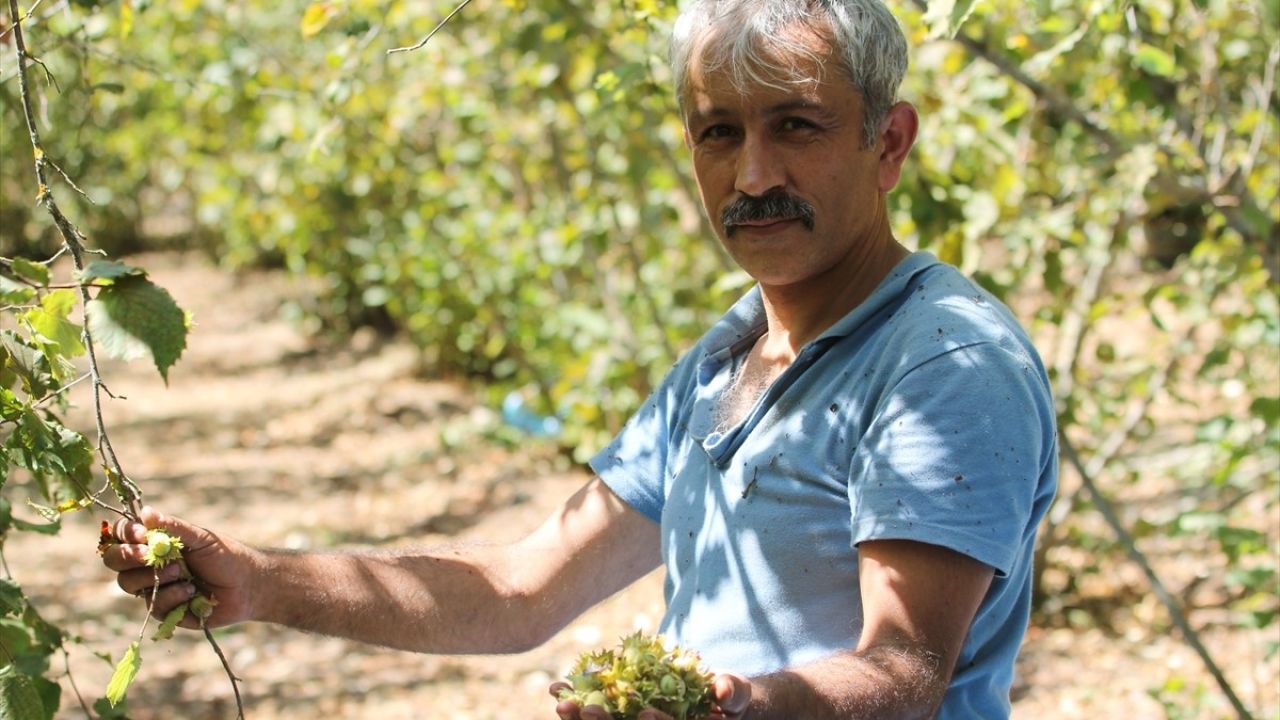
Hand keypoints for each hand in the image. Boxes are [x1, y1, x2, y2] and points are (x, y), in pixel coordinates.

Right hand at [101, 506, 257, 629]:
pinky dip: (173, 596)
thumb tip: (146, 511)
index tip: (142, 534)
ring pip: (128, 584)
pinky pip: (153, 605)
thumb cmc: (226, 556)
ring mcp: (153, 588)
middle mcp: (148, 565)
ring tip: (183, 573)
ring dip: (156, 577)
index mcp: (154, 543)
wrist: (248, 585)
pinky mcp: (163, 610)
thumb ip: (174, 527)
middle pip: (114, 561)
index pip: (121, 535)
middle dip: (128, 557)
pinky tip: (193, 593)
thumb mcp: (202, 538)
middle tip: (149, 555)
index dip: (124, 535)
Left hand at [548, 673, 750, 719]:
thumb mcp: (738, 694)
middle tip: (586, 709)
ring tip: (562, 703)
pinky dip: (575, 710)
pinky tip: (558, 693)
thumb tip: (722, 690)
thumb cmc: (731, 699)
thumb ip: (733, 691)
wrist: (716, 703)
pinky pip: (596, 718)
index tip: (646, 714)